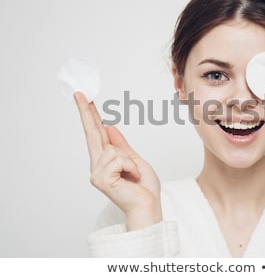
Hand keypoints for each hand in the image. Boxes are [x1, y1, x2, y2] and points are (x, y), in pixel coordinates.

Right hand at [74, 92, 161, 229]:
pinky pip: (118, 158)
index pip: (96, 134)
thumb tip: (109, 126)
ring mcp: (97, 172)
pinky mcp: (101, 178)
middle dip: (87, 112)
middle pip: (92, 133)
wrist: (148, 205)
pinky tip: (131, 178)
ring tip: (133, 174)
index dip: (91, 116)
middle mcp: (97, 165)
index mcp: (105, 160)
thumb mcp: (135, 160)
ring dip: (130, 161)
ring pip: (114, 149)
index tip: (85, 99)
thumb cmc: (143, 188)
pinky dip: (131, 166)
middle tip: (80, 93)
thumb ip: (121, 145)